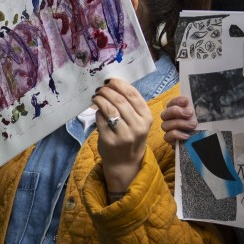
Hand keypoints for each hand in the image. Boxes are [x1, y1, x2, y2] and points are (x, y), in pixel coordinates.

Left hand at [93, 78, 152, 193]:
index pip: (133, 95)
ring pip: (110, 109)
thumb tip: (114, 84)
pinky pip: (101, 120)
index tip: (110, 80)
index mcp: (147, 118)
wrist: (125, 162)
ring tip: (96, 96)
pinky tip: (97, 110)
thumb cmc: (131, 137)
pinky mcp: (109, 140)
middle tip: (100, 88)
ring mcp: (124, 135)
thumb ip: (131, 105)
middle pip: (120, 101)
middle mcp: (138, 126)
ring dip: (100, 99)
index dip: (120, 85)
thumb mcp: (138, 121)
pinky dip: (97, 112)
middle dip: (107, 91)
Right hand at [160, 95, 197, 144]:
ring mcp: (168, 129)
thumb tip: (204, 101)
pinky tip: (187, 136)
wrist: (199, 139)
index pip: (172, 103)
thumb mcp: (201, 116)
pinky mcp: (169, 139)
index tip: (186, 101)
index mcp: (176, 110)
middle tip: (189, 113)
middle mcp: (170, 119)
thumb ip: (199, 109)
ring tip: (193, 125)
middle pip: (164, 113)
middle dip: (175, 111)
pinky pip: (167, 136)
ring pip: (165, 125)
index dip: (177, 101)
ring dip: (179, 124)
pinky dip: (176, 135)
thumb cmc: (200, 125)